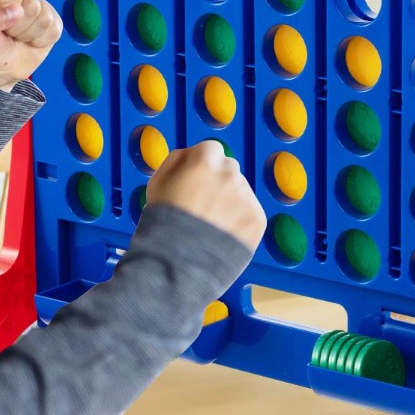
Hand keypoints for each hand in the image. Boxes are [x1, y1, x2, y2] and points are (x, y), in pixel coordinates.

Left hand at [0, 0, 61, 90]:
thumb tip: (15, 9)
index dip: (8, 12)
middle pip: (33, 4)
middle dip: (20, 27)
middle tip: (8, 33)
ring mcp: (38, 4)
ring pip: (46, 18)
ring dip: (30, 35)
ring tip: (18, 37)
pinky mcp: (53, 19)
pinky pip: (55, 29)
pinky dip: (42, 41)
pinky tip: (30, 41)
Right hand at [145, 140, 266, 251]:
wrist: (177, 265)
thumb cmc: (162, 225)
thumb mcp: (157, 183)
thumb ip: (176, 160)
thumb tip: (190, 153)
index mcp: (204, 162)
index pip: (210, 150)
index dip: (202, 165)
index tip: (197, 180)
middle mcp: (229, 175)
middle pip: (228, 169)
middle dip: (218, 182)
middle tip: (204, 206)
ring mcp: (246, 197)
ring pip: (240, 192)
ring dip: (230, 202)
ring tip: (211, 226)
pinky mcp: (257, 219)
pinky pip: (250, 212)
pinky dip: (240, 221)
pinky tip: (222, 235)